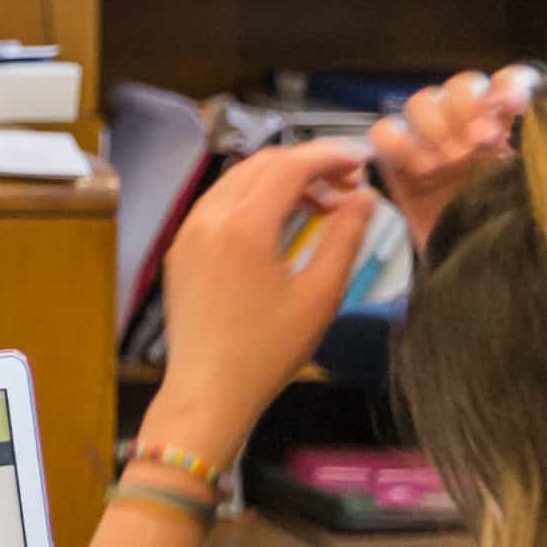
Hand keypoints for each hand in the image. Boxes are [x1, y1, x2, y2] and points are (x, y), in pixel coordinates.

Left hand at [141, 139, 378, 462]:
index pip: (289, 166)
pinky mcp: (180, 248)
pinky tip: (281, 222)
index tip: (363, 164)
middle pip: (261, 165)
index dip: (329, 156)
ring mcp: (188, 231)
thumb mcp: (320, 295)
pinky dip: (253, 198)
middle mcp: (207, 218)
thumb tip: (366, 197)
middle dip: (307, 166)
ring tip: (321, 205)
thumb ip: (344, 238)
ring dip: (280, 180)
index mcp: (242, 226)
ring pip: (236, 180)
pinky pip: (218, 203)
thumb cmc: (270, 348)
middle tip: (348, 188)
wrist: (208, 389)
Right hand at [369, 66, 530, 244]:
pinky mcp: (397, 165)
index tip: (510, 109)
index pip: (508, 82)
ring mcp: (432, 145)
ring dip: (433, 126)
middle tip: (475, 146)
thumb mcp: (527, 190)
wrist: (474, 285)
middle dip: (467, 110)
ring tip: (444, 163)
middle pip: (461, 86)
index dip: (507, 86)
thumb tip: (520, 117)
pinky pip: (385, 132)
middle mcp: (472, 129)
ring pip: (423, 101)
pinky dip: (395, 141)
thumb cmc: (504, 235)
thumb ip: (526, 153)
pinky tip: (415, 167)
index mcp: (511, 129)